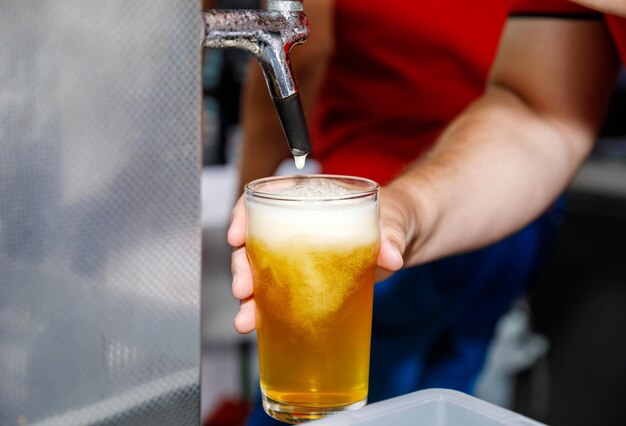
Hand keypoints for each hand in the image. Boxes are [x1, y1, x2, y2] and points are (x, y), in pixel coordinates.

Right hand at [227, 185, 411, 333]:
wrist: (410, 236)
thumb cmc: (396, 213)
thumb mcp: (395, 216)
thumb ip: (392, 234)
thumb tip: (391, 256)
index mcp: (312, 200)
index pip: (265, 199)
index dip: (243, 216)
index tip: (237, 237)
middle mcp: (300, 227)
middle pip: (257, 242)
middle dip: (242, 267)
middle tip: (243, 288)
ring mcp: (303, 256)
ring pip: (263, 273)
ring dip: (250, 297)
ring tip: (247, 319)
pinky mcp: (312, 281)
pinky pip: (283, 294)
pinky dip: (269, 312)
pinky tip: (262, 327)